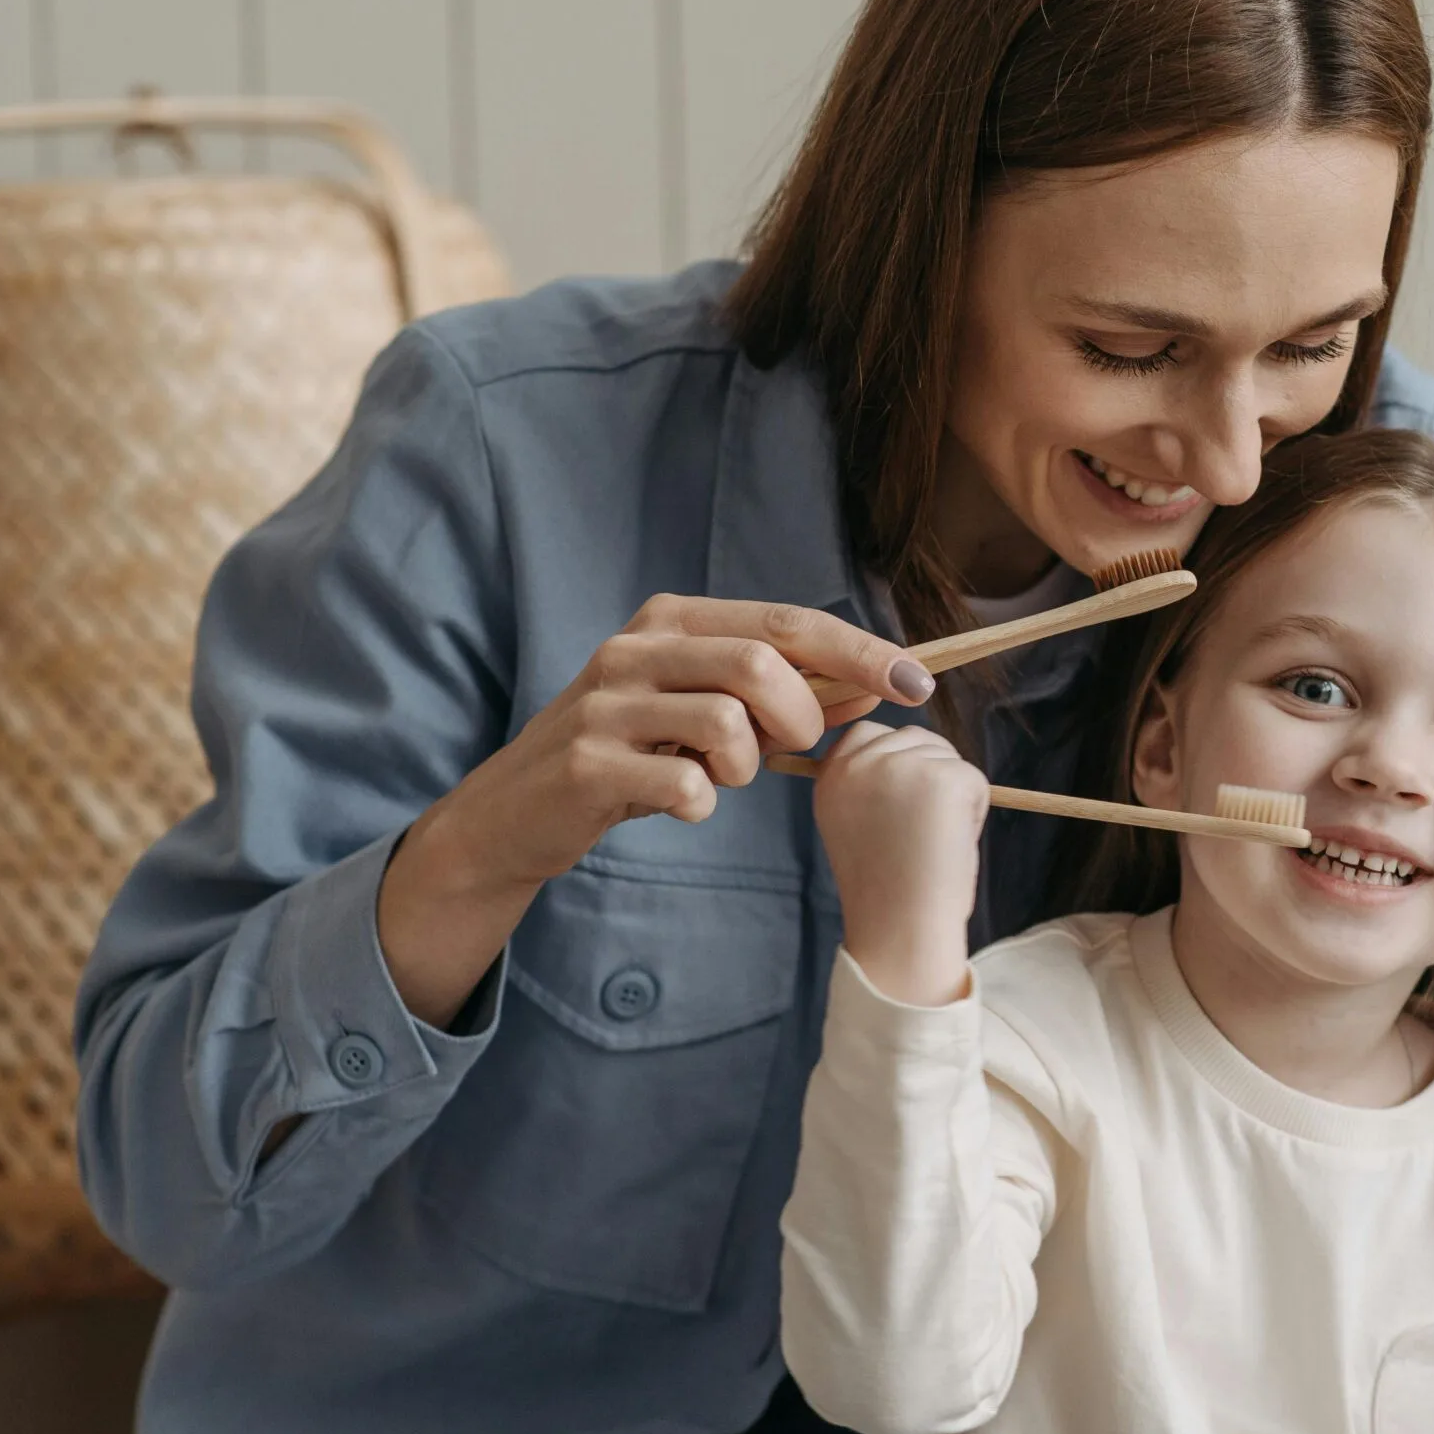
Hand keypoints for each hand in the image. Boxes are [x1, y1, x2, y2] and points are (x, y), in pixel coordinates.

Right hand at [379, 595, 927, 1026]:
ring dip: (747, 766)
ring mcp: (605, 705)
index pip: (785, 622)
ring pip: (727, 722)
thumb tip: (881, 680)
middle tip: (793, 750)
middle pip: (760, 662)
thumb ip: (787, 694)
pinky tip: (681, 803)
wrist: (516, 813)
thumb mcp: (707, 714)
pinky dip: (702, 804)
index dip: (859, 650)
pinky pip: (685, 786)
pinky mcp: (586, 765)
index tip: (917, 683)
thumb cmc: (631, 756)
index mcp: (670, 621)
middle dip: (802, 715)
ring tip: (720, 777)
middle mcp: (634, 648)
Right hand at [813, 721, 989, 1006]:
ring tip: (932, 843)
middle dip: (931, 775)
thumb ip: (870, 785)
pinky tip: (949, 845)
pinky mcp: (943, 777)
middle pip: (915, 739)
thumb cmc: (886, 890)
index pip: (867, 733)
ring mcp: (901, 765)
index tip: (902, 803)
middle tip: (921, 833)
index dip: (896, 762)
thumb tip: (918, 759)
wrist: (900, 928)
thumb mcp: (856, 825)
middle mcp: (858, 763)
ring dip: (953, 796)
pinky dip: (974, 812)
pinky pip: (975, 780)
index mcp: (831, 777)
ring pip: (947, 758)